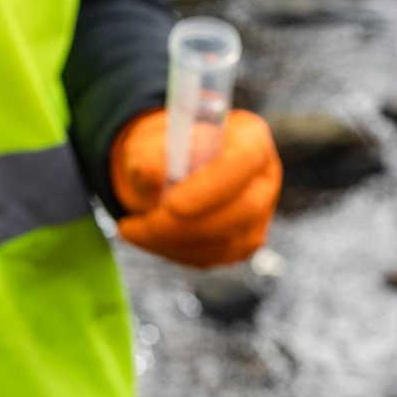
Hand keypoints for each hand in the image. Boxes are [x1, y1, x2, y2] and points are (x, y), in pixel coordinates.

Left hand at [110, 109, 281, 267]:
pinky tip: (148, 235)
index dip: (211, 186)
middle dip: (186, 225)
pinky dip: (172, 251)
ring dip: (171, 241)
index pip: (244, 161)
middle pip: (243, 210)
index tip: (171, 205)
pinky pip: (210, 257)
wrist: (165, 169)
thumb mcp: (149, 140)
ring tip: (132, 228)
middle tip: (141, 225)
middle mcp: (263, 178)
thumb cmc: (163, 149)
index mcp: (250, 138)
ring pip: (225, 243)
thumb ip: (149, 151)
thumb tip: (150, 170)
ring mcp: (259, 216)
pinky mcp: (241, 245)